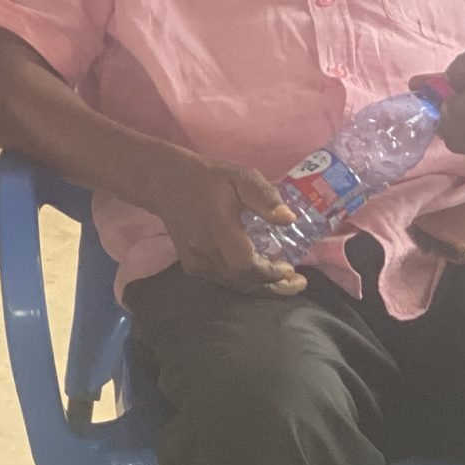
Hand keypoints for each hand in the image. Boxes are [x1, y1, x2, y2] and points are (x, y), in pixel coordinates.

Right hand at [145, 151, 307, 296]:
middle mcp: (204, 251)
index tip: (292, 269)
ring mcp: (195, 261)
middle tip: (297, 283)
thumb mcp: (241, 177)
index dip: (270, 273)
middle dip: (272, 285)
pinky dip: (243, 282)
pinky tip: (258, 275)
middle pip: (242, 281)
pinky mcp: (191, 265)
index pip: (245, 265)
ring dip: (260, 286)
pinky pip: (222, 280)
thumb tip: (289, 219)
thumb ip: (265, 197)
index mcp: (218, 229)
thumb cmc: (209, 178)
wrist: (166, 183)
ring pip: (233, 284)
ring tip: (284, 282)